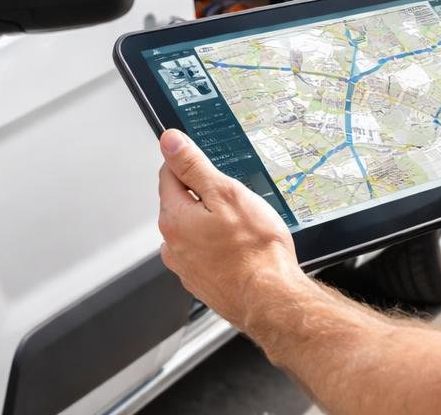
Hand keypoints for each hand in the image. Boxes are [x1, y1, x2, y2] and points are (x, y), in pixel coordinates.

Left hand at [156, 129, 310, 332]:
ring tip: (244, 230)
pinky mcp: (201, 282)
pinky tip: (242, 251)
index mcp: (174, 218)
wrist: (271, 299)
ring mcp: (186, 267)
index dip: (191, 165)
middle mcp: (172, 244)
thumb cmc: (254, 250)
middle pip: (182, 203)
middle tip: (238, 203)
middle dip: (206, 197)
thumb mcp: (226, 193)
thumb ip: (193, 166)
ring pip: (195, 230)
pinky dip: (220, 248)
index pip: (169, 175)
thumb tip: (169, 142)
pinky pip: (206, 253)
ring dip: (214, 224)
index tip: (212, 168)